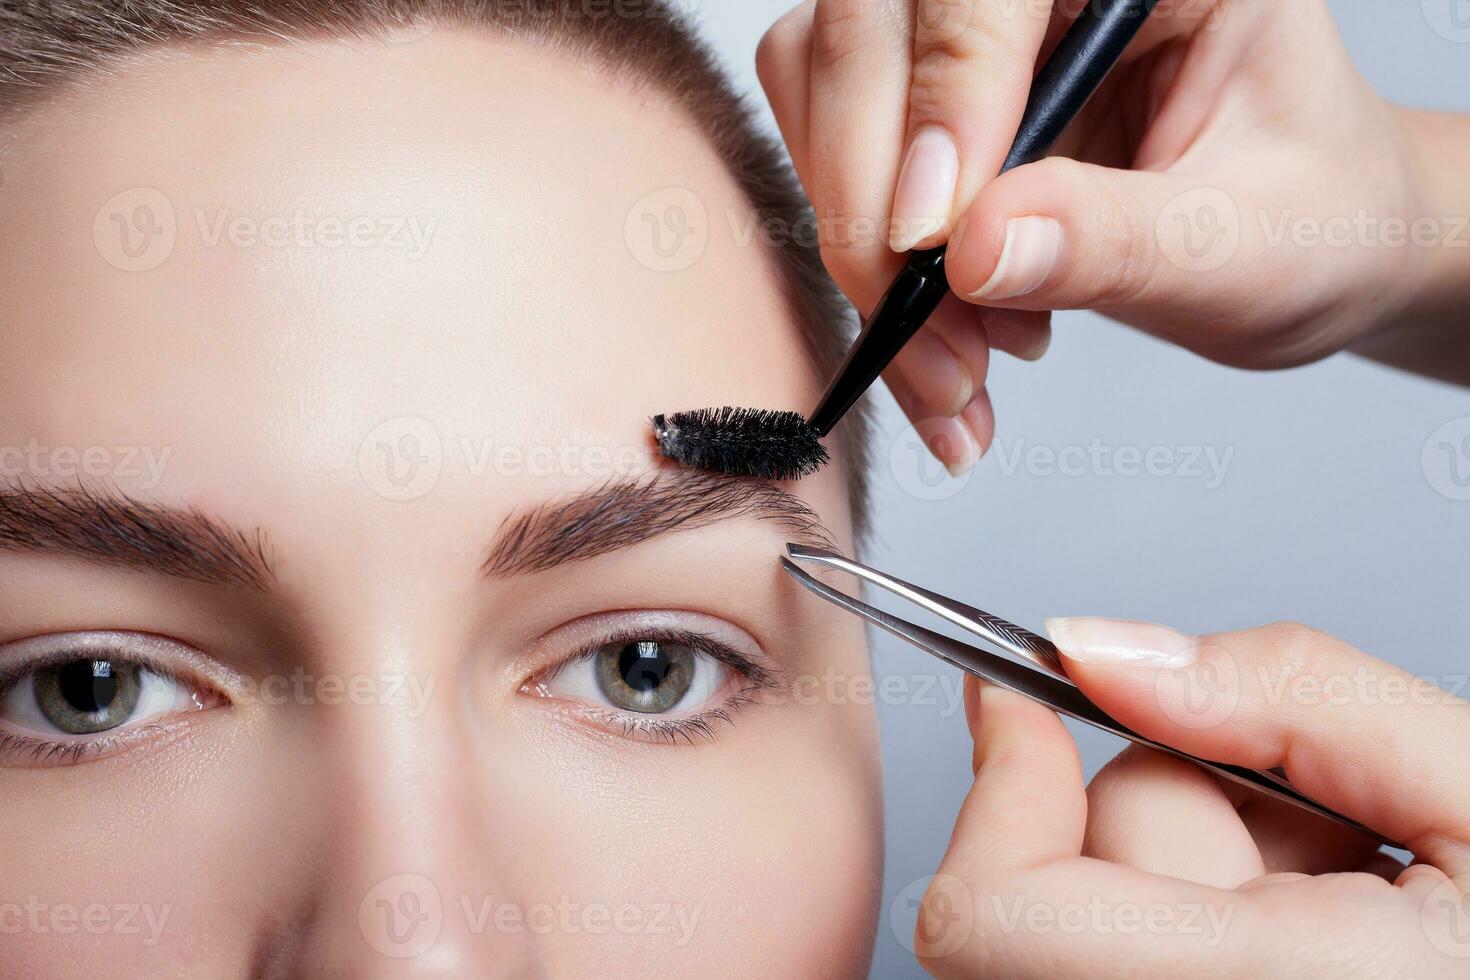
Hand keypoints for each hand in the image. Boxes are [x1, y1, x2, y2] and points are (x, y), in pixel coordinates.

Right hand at [757, 1, 1469, 472]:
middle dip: (872, 197)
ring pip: (824, 86)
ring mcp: (971, 39)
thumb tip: (974, 253)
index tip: (933, 241)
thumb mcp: (1247, 243)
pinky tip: (946, 348)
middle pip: (867, 29)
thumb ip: (1115, 241)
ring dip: (859, 242)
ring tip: (959, 358)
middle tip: (926, 330)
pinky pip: (837, 162)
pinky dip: (867, 272)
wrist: (1311, 247)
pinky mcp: (928, 107)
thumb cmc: (1316, 216)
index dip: (945, 100)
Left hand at [915, 618, 1469, 977]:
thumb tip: (1103, 650)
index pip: (994, 920)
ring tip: (1328, 891)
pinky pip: (1121, 958)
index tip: (1019, 703)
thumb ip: (1293, 694)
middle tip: (1298, 825)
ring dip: (1188, 867)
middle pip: (1048, 893)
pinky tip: (1301, 931)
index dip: (996, 793)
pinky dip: (1188, 915)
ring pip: (1085, 923)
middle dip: (1157, 810)